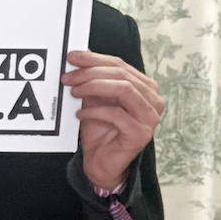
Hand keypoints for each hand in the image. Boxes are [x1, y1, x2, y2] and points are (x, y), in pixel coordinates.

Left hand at [61, 51, 163, 191]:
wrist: (101, 164)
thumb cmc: (99, 131)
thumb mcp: (94, 101)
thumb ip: (92, 80)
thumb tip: (80, 56)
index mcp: (145, 87)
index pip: (120, 65)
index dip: (95, 59)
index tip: (72, 57)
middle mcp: (153, 100)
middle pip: (121, 75)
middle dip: (90, 73)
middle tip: (67, 78)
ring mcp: (150, 117)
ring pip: (123, 89)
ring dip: (94, 87)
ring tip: (74, 93)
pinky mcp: (141, 133)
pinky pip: (116, 114)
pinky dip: (95, 112)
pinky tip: (80, 115)